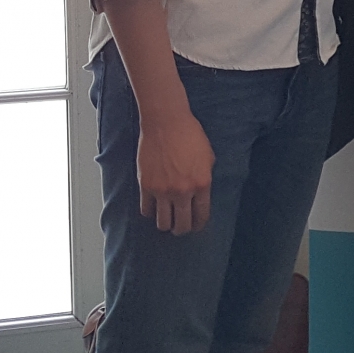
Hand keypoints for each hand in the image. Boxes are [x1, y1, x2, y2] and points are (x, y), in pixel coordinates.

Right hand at [138, 106, 215, 234]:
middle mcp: (182, 192)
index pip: (201, 216)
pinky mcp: (146, 186)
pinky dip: (150, 212)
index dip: (198, 225)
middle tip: (181, 227)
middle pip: (181, 225)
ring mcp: (163, 191)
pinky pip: (146, 210)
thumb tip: (200, 195)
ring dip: (166, 224)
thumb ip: (205, 179)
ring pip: (162, 223)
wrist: (166, 123)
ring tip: (167, 221)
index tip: (196, 226)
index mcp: (202, 185)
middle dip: (182, 229)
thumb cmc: (190, 135)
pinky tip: (153, 209)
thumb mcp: (208, 157)